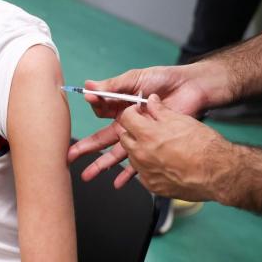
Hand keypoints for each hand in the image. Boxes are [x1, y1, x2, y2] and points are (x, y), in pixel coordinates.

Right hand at [67, 63, 220, 187]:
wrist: (190, 88)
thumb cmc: (163, 79)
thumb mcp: (135, 79)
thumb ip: (113, 85)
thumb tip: (89, 85)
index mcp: (121, 105)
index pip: (100, 111)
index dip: (95, 105)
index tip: (92, 98)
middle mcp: (127, 122)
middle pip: (102, 138)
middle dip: (85, 148)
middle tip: (70, 156)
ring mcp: (139, 135)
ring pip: (115, 152)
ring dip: (101, 164)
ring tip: (88, 175)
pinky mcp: (152, 144)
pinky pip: (138, 162)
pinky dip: (127, 173)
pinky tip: (118, 183)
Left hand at [120, 95, 233, 200]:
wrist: (217, 173)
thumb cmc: (204, 147)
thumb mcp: (182, 120)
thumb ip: (161, 110)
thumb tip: (151, 101)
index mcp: (148, 135)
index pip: (125, 118)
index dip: (131, 113)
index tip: (137, 114)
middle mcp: (142, 154)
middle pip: (124, 138)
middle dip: (132, 131)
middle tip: (145, 130)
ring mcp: (146, 172)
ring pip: (131, 156)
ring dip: (138, 149)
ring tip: (155, 147)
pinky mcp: (152, 185)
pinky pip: (141, 173)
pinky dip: (146, 167)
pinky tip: (160, 163)